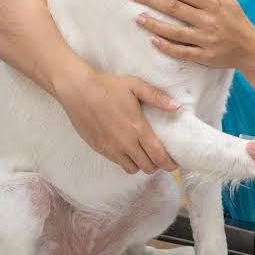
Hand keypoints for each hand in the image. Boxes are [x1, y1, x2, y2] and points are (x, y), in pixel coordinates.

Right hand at [53, 65, 179, 174]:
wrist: (77, 91)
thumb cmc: (107, 86)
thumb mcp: (135, 86)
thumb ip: (157, 97)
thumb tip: (177, 106)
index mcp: (137, 129)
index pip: (158, 155)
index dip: (169, 164)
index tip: (174, 164)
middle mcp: (125, 143)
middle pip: (147, 167)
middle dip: (157, 165)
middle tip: (160, 158)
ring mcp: (111, 148)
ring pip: (132, 169)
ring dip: (140, 165)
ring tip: (143, 155)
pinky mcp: (99, 149)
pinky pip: (117, 163)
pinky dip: (125, 161)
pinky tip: (127, 150)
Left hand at [130, 0, 254, 69]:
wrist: (251, 49)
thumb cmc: (237, 22)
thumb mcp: (229, 0)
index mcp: (213, 5)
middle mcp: (208, 20)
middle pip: (175, 8)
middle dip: (152, 0)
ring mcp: (205, 39)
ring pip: (175, 31)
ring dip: (155, 23)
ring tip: (139, 18)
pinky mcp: (204, 56)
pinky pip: (182, 51)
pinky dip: (167, 46)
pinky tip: (154, 40)